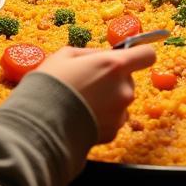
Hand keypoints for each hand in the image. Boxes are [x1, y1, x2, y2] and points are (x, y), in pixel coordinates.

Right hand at [39, 45, 155, 141]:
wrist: (38, 125)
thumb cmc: (50, 84)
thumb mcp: (66, 55)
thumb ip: (91, 53)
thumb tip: (103, 55)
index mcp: (115, 65)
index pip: (147, 55)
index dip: (139, 54)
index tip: (128, 56)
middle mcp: (124, 89)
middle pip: (129, 79)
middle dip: (114, 79)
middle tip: (89, 82)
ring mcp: (120, 113)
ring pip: (121, 100)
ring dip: (109, 99)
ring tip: (83, 102)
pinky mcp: (113, 132)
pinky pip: (113, 119)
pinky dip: (102, 117)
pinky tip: (82, 116)